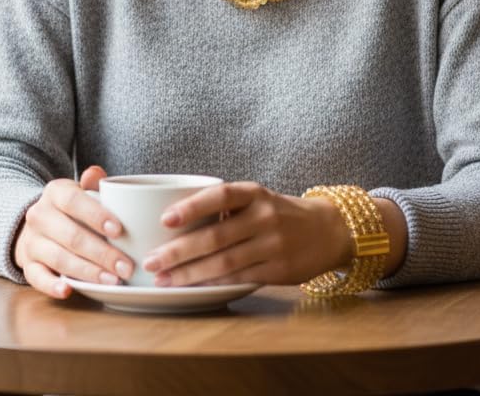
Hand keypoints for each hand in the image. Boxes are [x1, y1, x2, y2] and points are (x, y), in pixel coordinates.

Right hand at [13, 164, 134, 298]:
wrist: (39, 224)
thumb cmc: (72, 209)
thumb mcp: (81, 191)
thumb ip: (92, 183)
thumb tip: (96, 174)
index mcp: (55, 192)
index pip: (74, 201)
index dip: (96, 215)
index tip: (119, 230)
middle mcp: (39, 216)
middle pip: (71, 236)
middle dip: (102, 253)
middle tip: (126, 266)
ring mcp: (32, 242)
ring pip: (59, 258)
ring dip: (87, 271)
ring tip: (112, 280)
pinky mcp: (27, 265)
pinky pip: (36, 277)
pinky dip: (51, 286)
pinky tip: (68, 291)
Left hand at [140, 181, 352, 287]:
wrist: (328, 230)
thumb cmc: (279, 212)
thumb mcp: (257, 198)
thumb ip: (226, 206)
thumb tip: (175, 220)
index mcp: (255, 193)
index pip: (221, 196)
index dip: (192, 206)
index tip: (164, 219)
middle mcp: (264, 217)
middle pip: (216, 236)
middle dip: (179, 251)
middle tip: (151, 260)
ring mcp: (273, 245)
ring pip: (224, 262)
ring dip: (190, 273)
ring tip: (163, 279)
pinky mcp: (279, 270)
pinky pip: (239, 278)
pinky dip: (213, 283)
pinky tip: (193, 286)